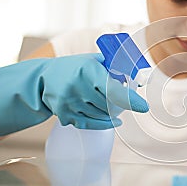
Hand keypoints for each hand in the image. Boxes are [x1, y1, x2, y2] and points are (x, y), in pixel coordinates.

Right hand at [0, 53, 148, 136]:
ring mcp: (69, 103)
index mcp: (87, 70)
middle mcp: (77, 87)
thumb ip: (116, 67)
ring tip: (112, 103)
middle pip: (110, 105)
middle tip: (126, 98)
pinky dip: (105, 123)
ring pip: (102, 115)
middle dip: (121, 103)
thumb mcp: (94, 61)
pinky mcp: (65, 115)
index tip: (144, 107)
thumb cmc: (75, 67)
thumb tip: (140, 79)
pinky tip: (115, 120)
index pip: (113, 90)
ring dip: (112, 111)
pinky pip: (91, 124)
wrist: (42, 79)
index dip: (130, 100)